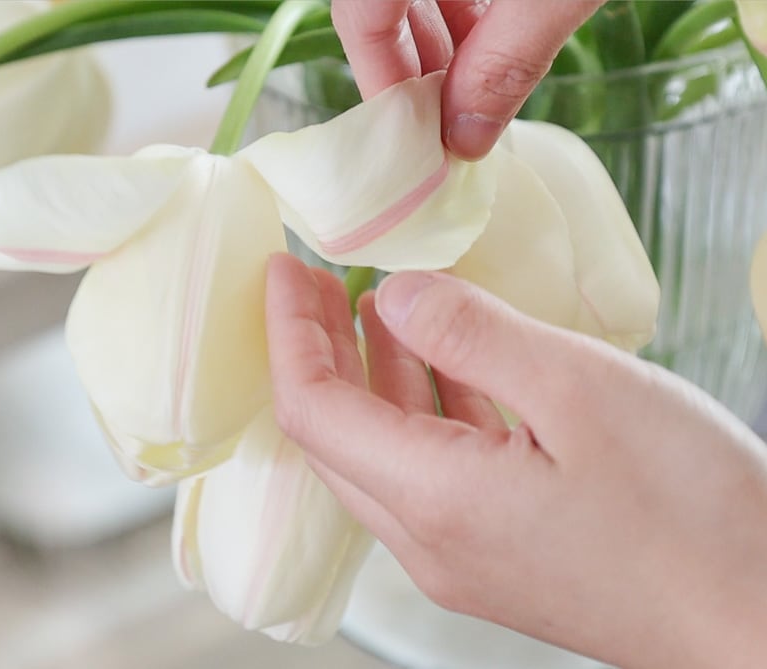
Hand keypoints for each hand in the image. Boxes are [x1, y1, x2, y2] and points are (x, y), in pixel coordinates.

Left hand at [265, 254, 766, 668]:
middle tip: (311, 282)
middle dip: (314, 352)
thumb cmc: (691, 514)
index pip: (313, 409)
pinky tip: (441, 363)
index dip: (288, 334)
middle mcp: (428, 539)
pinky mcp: (496, 555)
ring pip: (380, 454)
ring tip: (367, 308)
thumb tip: (393, 294)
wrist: (758, 623)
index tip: (284, 268)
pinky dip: (420, 410)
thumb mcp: (583, 392)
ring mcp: (460, 555)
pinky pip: (429, 473)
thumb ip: (475, 334)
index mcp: (434, 498)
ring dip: (367, 378)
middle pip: (334, 435)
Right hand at [331, 0, 604, 159]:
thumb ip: (511, 55)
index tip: (411, 143)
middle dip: (414, 72)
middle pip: (381, 8)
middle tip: (446, 133)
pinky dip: (471, 16)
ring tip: (478, 100)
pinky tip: (499, 49)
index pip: (361, 15)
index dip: (380, 82)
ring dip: (445, 47)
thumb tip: (467, 139)